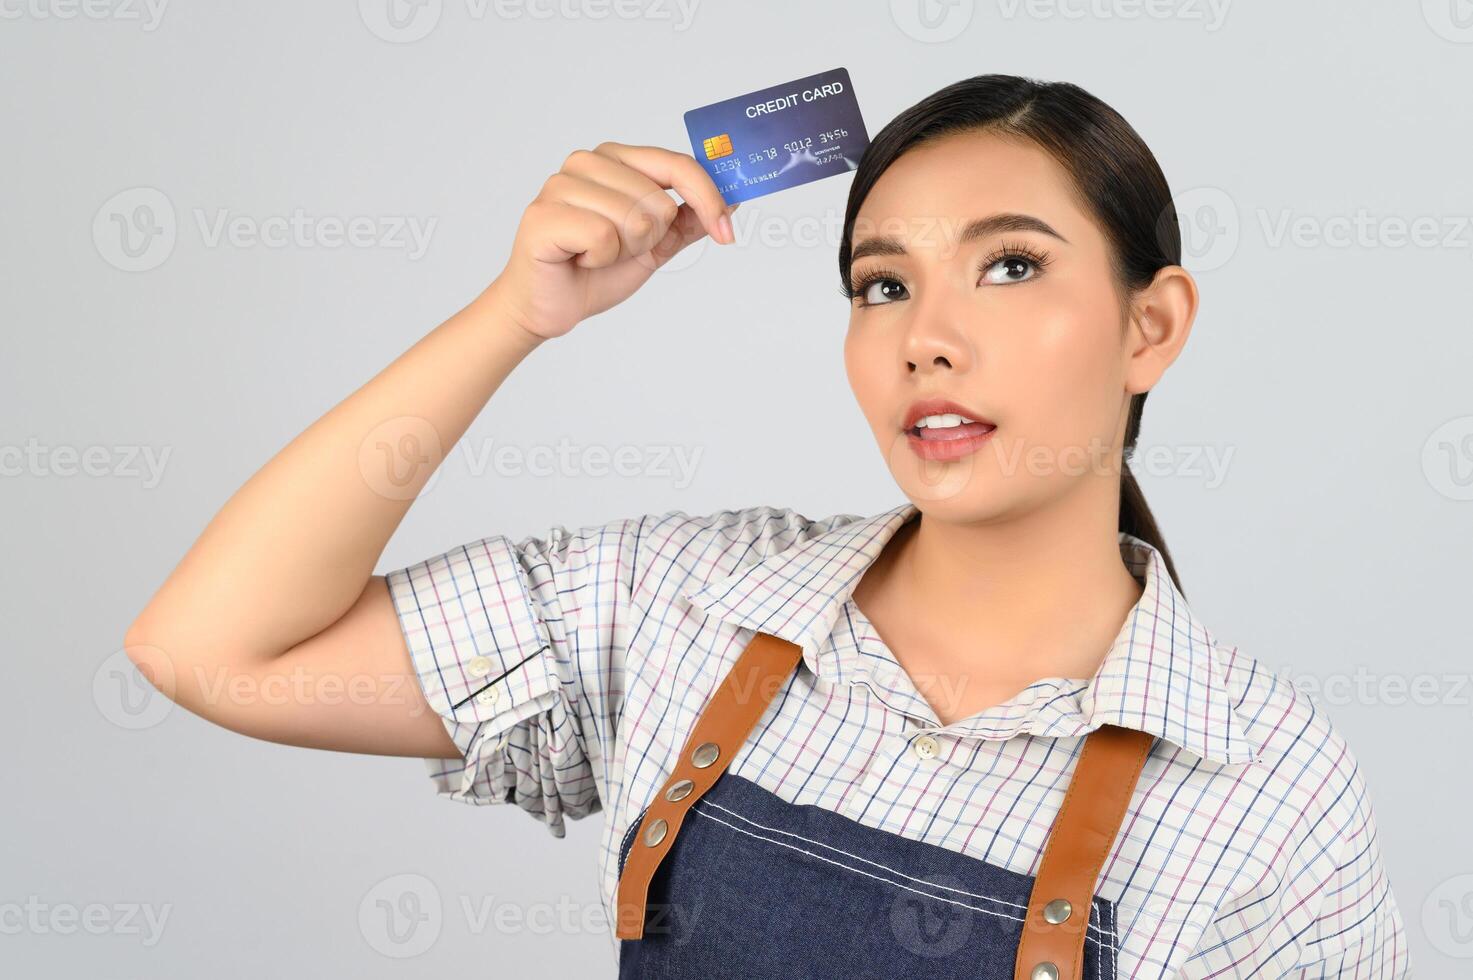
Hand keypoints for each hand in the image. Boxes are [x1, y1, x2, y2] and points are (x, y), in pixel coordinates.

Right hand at [485, 141, 736, 341]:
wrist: (550, 306)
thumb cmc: (594, 271)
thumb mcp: (655, 245)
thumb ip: (688, 220)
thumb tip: (732, 201)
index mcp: (616, 159)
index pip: (677, 164)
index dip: (708, 198)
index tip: (726, 232)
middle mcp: (587, 161)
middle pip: (658, 200)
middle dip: (648, 239)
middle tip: (616, 249)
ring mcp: (561, 184)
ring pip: (634, 218)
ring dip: (622, 251)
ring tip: (594, 254)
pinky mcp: (544, 214)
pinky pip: (604, 236)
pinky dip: (600, 259)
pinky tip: (578, 259)